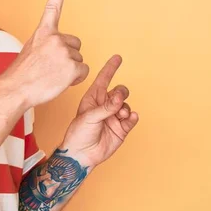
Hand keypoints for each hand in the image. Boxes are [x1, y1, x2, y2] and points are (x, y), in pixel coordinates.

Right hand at [0, 0, 89, 106]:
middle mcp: (55, 38)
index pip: (53, 8)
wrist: (17, 88)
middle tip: (51, 67)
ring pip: (79, 59)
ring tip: (52, 75)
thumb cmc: (22, 74)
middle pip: (75, 44)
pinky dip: (75, 78)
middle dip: (68, 55)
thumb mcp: (31, 50)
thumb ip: (47, 44)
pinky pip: (83, 71)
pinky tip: (59, 81)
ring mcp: (64, 51)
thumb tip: (62, 51)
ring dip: (70, 69)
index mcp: (43, 32)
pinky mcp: (72, 66)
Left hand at [59, 55, 139, 169]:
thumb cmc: (78, 133)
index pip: (103, 79)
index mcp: (93, 98)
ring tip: (120, 114)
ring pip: (126, 104)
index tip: (118, 57)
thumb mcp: (88, 117)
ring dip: (125, 107)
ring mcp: (114, 116)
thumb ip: (105, 107)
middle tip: (117, 100)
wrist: (82, 154)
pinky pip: (131, 118)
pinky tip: (130, 117)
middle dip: (121, 92)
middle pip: (120, 90)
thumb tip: (120, 98)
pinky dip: (133, 117)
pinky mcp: (121, 128)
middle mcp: (104, 105)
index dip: (110, 68)